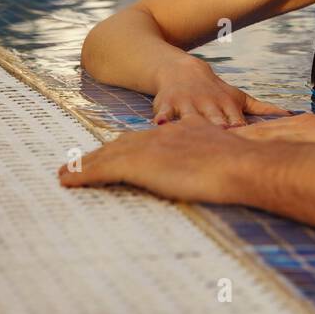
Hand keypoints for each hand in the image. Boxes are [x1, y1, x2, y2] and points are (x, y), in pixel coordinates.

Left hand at [59, 115, 252, 202]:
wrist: (246, 162)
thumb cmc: (248, 165)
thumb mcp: (231, 156)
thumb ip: (220, 160)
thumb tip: (228, 173)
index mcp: (184, 131)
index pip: (149, 139)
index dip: (128, 147)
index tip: (115, 153)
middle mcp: (163, 135)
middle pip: (124, 143)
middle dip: (102, 153)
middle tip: (80, 163)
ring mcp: (151, 148)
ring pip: (108, 155)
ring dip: (86, 164)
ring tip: (67, 173)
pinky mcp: (140, 164)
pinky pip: (102, 170)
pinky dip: (82, 175)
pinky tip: (67, 181)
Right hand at [152, 56, 291, 126]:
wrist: (183, 71)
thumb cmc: (215, 90)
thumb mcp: (238, 97)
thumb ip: (263, 108)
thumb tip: (290, 114)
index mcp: (227, 107)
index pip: (237, 123)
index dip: (242, 134)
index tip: (247, 146)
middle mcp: (208, 106)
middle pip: (216, 121)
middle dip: (220, 129)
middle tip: (223, 140)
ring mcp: (187, 105)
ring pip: (191, 117)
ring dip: (193, 124)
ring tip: (194, 135)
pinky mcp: (167, 105)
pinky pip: (163, 114)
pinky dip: (162, 120)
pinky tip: (160, 126)